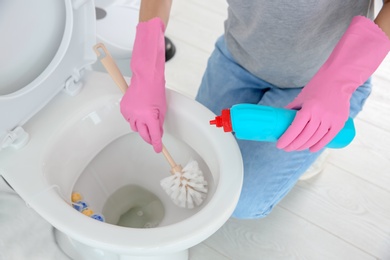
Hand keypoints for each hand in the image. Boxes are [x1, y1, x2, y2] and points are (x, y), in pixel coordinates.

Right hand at [120, 18, 165, 152]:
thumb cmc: (156, 91)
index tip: (158, 149)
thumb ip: (159, 123)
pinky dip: (133, 119)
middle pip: (142, 134)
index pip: (154, 135)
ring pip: (134, 127)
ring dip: (141, 127)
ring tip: (145, 119)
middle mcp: (138, 116)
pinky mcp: (123, 108)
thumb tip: (158, 134)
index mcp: (150, 116)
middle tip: (153, 138)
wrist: (145, 78)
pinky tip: (138, 112)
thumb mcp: (162, 109)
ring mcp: (129, 112)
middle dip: (148, 138)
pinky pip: (128, 119)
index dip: (156, 144)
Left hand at [276, 79, 350, 151]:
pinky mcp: (339, 122)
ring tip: (296, 148)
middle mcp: (320, 115)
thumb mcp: (301, 97)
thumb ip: (292, 108)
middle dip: (294, 145)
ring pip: (315, 138)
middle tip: (286, 148)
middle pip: (305, 136)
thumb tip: (281, 119)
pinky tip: (311, 149)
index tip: (279, 145)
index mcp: (309, 108)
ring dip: (304, 146)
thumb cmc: (317, 87)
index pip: (295, 128)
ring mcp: (331, 119)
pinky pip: (328, 137)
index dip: (287, 139)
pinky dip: (319, 145)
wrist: (339, 79)